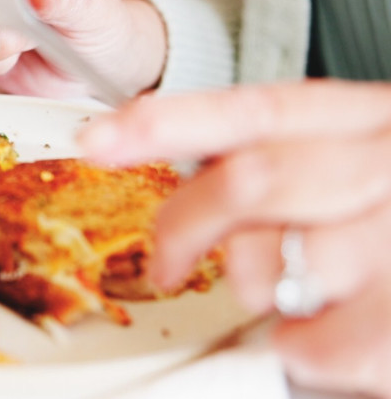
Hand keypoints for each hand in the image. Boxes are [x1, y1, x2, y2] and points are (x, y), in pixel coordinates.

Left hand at [78, 80, 390, 396]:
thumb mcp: (372, 170)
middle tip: (166, 264)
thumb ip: (297, 172)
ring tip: (287, 300)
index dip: (167, 121)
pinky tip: (329, 342)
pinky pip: (319, 340)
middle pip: (252, 180)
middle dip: (184, 227)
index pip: (255, 108)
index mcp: (373, 121)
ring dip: (254, 290)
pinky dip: (303, 350)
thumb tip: (197, 198)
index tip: (96, 138)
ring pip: (275, 260)